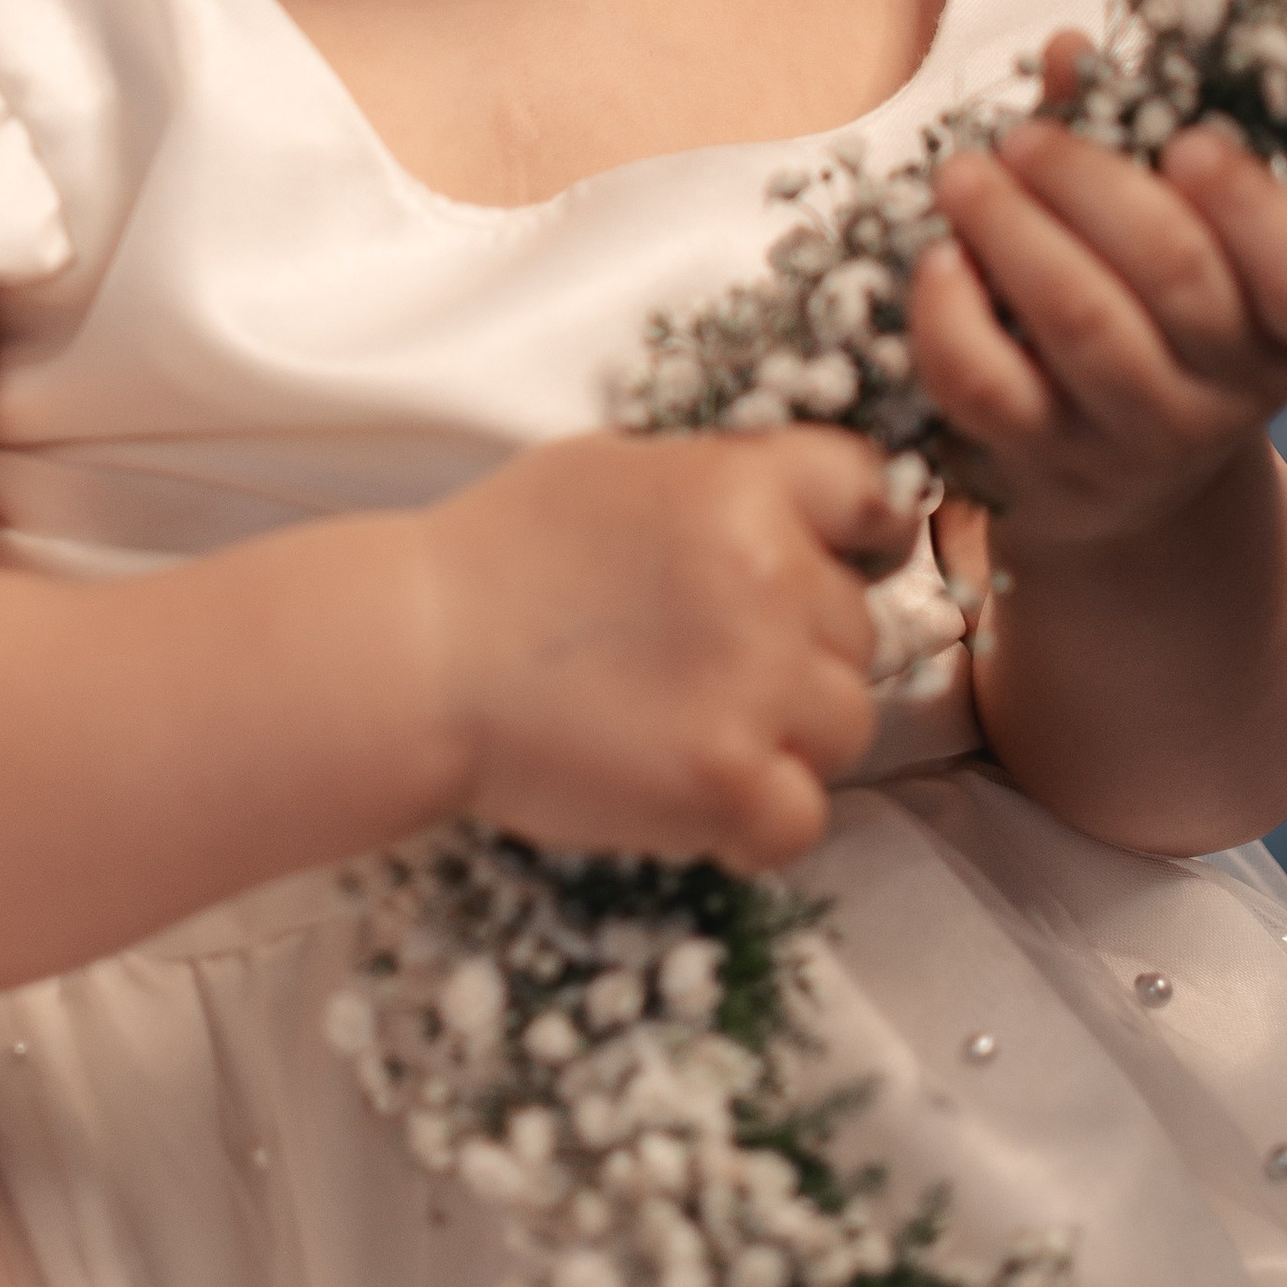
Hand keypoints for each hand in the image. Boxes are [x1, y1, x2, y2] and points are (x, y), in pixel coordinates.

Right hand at [417, 426, 912, 869]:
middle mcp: (770, 578)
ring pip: (849, 724)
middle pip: (859, 627)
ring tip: (691, 725)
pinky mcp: (727, 782)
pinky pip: (804, 817)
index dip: (858, 530)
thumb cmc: (498, 555)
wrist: (416, 657)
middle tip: (703, 661)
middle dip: (800, 647)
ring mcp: (755, 685)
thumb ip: (723, 482)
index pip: (870, 491)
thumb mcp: (616, 467)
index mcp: (743, 486)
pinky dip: (759, 818)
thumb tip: (807, 510)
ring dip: (789, 735)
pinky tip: (696, 792)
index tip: (831, 559)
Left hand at [912, 32, 1286, 551]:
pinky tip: (937, 257)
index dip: (1250, 201)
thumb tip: (1068, 51)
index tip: (1188, 140)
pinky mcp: (1042, 461)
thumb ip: (1127, 137)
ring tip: (963, 175)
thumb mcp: (1170, 234)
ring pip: (1080, 323)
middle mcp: (1227, 387)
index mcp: (1281, 321)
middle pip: (1171, 271)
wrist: (1117, 478)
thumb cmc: (1145, 315)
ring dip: (1012, 230)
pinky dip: (951, 314)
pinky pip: (988, 385)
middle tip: (1021, 139)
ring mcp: (1136, 432)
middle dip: (1087, 182)